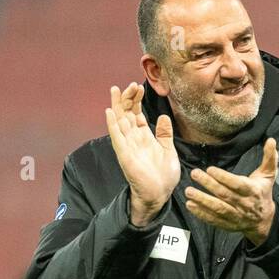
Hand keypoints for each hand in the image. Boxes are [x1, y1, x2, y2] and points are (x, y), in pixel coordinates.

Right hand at [106, 82, 179, 226]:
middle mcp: (134, 139)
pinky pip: (117, 138)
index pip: (137, 113)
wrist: (159, 194)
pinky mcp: (125, 155)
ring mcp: (128, 146)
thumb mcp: (168, 150)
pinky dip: (113, 125)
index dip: (137, 100)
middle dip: (127, 98)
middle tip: (129, 84)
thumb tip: (164, 117)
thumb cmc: (163, 175)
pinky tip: (109, 112)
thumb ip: (164, 134)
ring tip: (115, 90)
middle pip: (126, 114)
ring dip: (118, 106)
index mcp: (144, 137)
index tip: (139, 86)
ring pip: (120, 121)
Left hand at [184, 138, 277, 245]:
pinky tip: (190, 205)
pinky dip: (201, 213)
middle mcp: (244, 204)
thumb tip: (271, 140)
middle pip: (224, 194)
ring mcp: (236, 216)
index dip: (224, 177)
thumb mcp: (268, 175)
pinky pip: (214, 219)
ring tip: (188, 191)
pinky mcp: (228, 224)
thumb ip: (269, 158)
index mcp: (253, 191)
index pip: (237, 184)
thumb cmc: (263, 192)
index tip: (210, 169)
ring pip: (218, 208)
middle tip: (194, 174)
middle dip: (208, 184)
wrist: (264, 220)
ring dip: (202, 200)